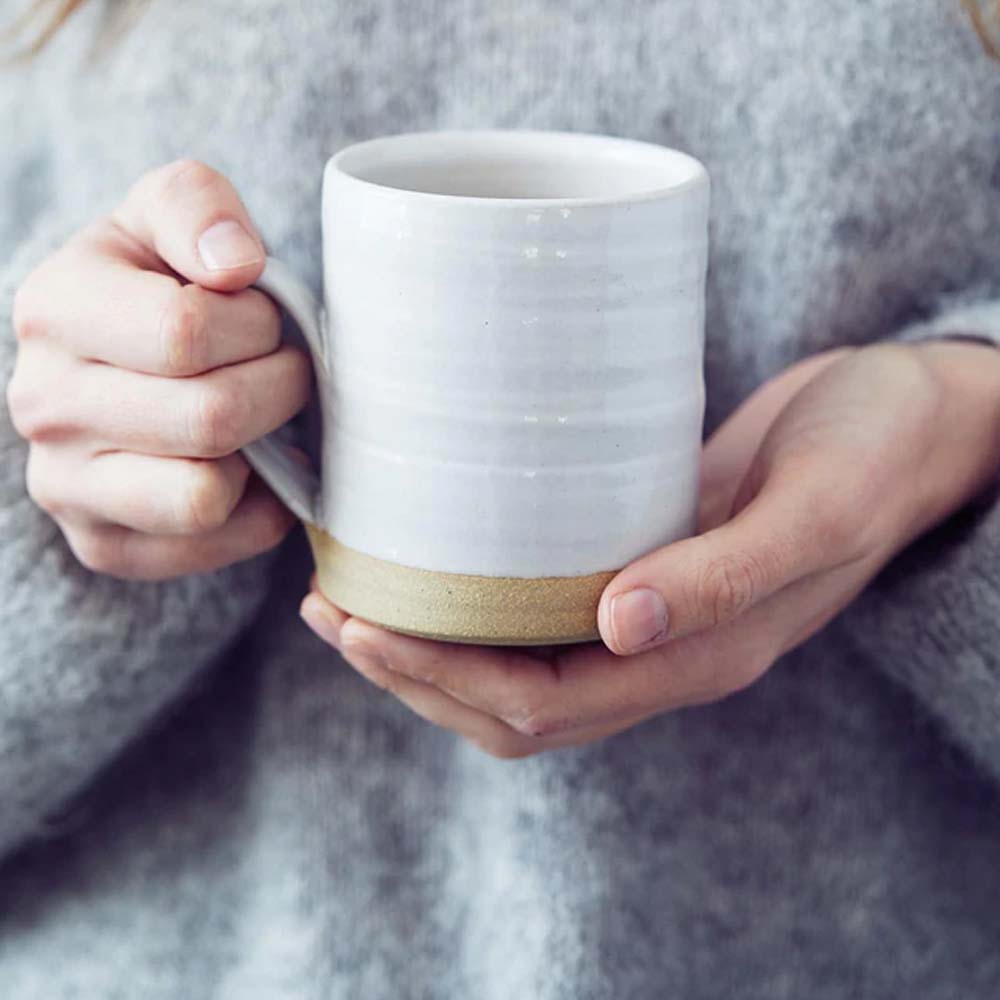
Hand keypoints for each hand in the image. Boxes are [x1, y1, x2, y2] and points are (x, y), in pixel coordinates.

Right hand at [7, 160, 310, 579]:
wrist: (122, 361)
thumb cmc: (158, 282)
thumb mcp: (170, 213)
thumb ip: (198, 206)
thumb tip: (234, 265)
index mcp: (54, 308)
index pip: (186, 333)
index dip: (257, 327)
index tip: (263, 319)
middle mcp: (42, 404)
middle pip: (209, 417)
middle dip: (278, 388)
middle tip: (285, 369)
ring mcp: (64, 486)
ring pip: (204, 496)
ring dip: (266, 454)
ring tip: (265, 418)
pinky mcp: (103, 545)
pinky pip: (213, 543)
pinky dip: (258, 511)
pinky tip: (251, 467)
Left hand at [302, 340, 999, 757]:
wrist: (910, 415)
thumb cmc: (874, 451)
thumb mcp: (814, 508)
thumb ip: (726, 576)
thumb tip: (617, 623)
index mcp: (699, 656)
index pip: (543, 704)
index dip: (443, 679)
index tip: (361, 628)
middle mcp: (662, 646)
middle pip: (510, 701)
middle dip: (413, 671)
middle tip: (330, 612)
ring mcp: (648, 606)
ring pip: (516, 660)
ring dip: (431, 641)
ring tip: (352, 593)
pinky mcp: (638, 552)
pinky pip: (539, 602)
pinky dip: (473, 597)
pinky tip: (432, 554)